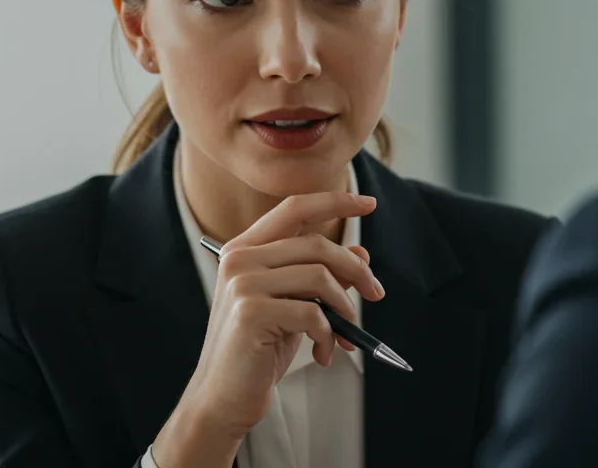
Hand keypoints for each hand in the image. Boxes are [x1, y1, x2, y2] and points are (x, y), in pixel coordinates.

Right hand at [150, 192, 384, 466]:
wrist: (223, 397)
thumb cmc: (257, 351)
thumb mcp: (292, 306)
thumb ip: (318, 276)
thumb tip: (360, 252)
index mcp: (245, 249)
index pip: (294, 209)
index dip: (335, 201)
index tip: (368, 203)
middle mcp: (240, 259)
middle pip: (317, 245)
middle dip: (356, 271)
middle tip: (375, 294)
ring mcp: (243, 284)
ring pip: (320, 278)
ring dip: (345, 309)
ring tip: (344, 335)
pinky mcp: (252, 312)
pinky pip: (313, 313)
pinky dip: (328, 335)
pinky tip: (323, 353)